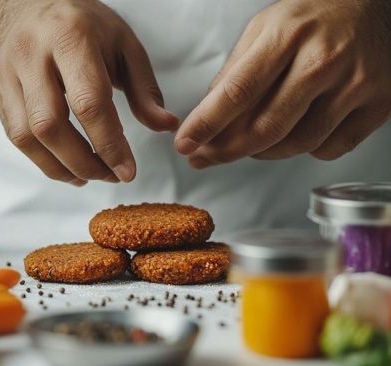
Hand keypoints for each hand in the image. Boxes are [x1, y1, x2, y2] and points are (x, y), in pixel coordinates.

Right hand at [0, 0, 178, 184]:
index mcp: (70, 37)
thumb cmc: (82, 24)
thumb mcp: (124, 44)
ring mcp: (8, 73)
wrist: (26, 3)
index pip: (88, 102)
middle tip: (109, 176)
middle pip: (51, 125)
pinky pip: (15, 135)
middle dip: (83, 161)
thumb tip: (164, 125)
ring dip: (60, 167)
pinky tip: (65, 166)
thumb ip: (145, 88)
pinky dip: (42, 159)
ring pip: (27, 135)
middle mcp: (32, 54)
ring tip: (88, 175)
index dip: (109, 144)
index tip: (127, 171)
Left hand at [174, 0, 390, 168]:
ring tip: (248, 145)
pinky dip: (305, 150)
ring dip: (262, 154)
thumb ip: (235, 71)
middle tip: (204, 157)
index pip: (237, 92)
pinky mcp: (378, 105)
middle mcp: (322, 61)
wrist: (376, 5)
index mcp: (287, 36)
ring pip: (296, 145)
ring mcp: (355, 85)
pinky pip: (329, 149)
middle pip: (265, 128)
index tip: (186, 144)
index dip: (206, 125)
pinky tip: (295, 134)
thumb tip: (208, 115)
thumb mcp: (265, 29)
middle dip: (225, 151)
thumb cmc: (315, 16)